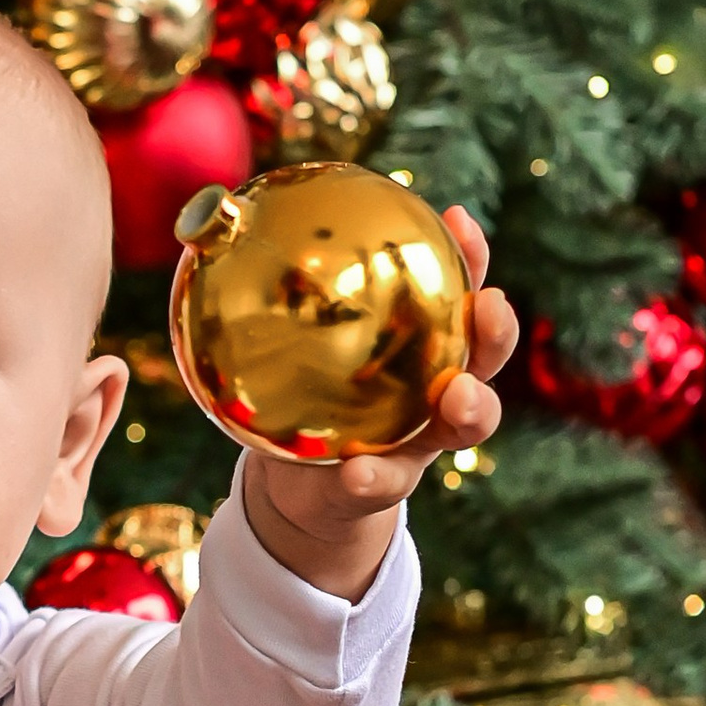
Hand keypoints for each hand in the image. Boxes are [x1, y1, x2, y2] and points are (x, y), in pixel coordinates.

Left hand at [239, 204, 518, 602]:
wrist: (302, 487)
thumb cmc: (305, 398)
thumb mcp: (292, 344)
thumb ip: (272, 295)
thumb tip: (210, 217)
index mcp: (421, 345)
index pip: (455, 291)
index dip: (469, 257)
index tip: (459, 222)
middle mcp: (436, 390)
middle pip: (484, 356)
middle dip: (496, 330)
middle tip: (489, 306)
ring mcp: (420, 442)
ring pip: (465, 424)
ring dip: (471, 409)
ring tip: (458, 397)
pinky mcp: (384, 487)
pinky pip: (386, 483)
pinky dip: (374, 477)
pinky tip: (357, 472)